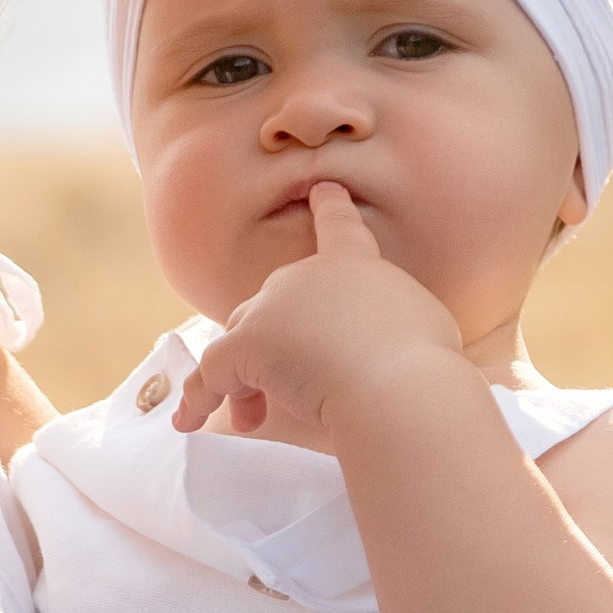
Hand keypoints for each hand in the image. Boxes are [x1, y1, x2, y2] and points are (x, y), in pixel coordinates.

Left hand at [172, 183, 459, 444]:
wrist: (401, 387)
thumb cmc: (422, 366)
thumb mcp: (421, 325)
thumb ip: (391, 321)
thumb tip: (382, 342)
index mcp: (356, 265)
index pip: (338, 227)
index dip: (329, 208)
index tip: (321, 190)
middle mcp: (306, 275)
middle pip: (272, 303)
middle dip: (274, 349)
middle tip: (290, 394)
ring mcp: (272, 306)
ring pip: (239, 338)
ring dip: (245, 380)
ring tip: (254, 419)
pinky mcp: (247, 343)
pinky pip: (211, 372)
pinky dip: (200, 397)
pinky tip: (190, 422)